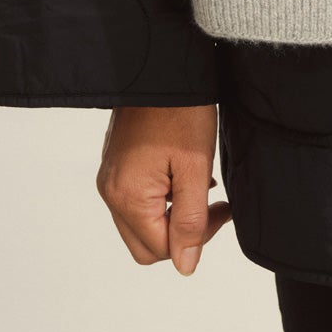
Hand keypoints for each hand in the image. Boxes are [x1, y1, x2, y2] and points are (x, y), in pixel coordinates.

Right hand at [96, 104, 231, 275]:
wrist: (160, 64)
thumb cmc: (181, 110)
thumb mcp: (196, 168)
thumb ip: (191, 222)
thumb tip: (185, 266)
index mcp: (127, 197)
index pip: (161, 250)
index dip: (197, 239)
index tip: (222, 209)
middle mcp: (110, 192)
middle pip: (145, 245)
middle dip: (181, 233)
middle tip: (212, 204)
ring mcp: (109, 178)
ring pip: (141, 223)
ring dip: (172, 214)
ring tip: (198, 183)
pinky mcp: (114, 166)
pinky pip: (135, 201)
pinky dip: (161, 198)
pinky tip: (182, 174)